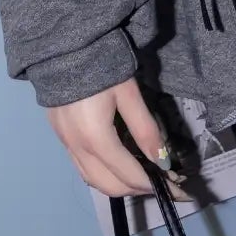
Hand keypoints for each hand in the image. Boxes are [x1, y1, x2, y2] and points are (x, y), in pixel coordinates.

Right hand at [48, 74, 190, 199]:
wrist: (63, 46)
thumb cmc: (101, 64)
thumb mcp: (129, 94)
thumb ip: (145, 129)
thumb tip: (163, 161)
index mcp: (95, 137)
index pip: (129, 174)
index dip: (154, 185)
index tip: (176, 189)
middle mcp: (77, 147)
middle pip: (109, 185)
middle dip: (137, 190)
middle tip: (162, 183)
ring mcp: (64, 144)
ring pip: (93, 180)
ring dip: (119, 185)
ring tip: (142, 177)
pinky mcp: (59, 137)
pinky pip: (81, 168)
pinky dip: (102, 174)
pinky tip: (117, 165)